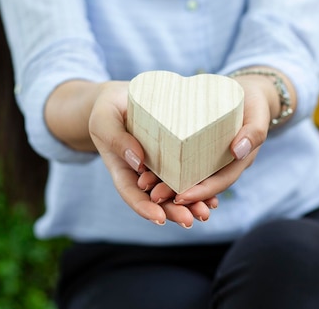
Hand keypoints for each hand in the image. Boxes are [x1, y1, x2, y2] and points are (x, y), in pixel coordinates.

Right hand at [88, 81, 213, 227]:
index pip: (132, 195)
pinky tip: (213, 195)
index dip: (145, 208)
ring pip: (175, 190)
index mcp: (123, 170)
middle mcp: (143, 174)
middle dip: (174, 211)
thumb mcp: (105, 120)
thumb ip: (117, 139)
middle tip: (190, 220)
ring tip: (205, 212)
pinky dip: (199, 185)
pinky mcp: (176, 155)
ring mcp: (160, 166)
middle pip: (157, 199)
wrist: (122, 98)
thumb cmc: (107, 109)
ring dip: (190, 204)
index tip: (160, 218)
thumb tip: (139, 162)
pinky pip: (187, 172)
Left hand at [148, 74, 272, 205]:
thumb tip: (237, 151)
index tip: (180, 198)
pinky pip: (180, 158)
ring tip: (144, 183)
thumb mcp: (258, 114)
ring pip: (186, 174)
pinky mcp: (195, 145)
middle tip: (154, 195)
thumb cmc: (254, 102)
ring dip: (166, 182)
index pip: (218, 183)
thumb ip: (253, 132)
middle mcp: (219, 165)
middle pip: (198, 184)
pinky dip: (165, 164)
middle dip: (176, 192)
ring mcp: (206, 156)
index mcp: (236, 163)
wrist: (248, 92)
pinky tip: (146, 164)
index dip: (200, 193)